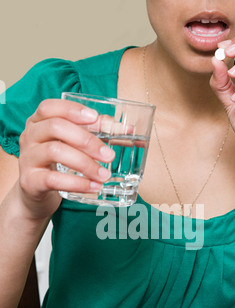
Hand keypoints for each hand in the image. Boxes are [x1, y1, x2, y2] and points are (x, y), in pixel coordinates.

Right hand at [18, 99, 114, 219]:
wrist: (35, 194)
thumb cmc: (57, 163)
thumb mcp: (71, 145)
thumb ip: (95, 133)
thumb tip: (126, 129)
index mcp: (39, 122)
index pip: (50, 107)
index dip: (72, 110)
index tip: (94, 117)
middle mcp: (29, 136)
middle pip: (56, 127)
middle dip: (86, 140)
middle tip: (109, 156)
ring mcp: (28, 159)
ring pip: (54, 152)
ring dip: (84, 163)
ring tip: (104, 175)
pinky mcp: (30, 181)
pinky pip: (54, 179)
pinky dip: (77, 183)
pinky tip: (93, 187)